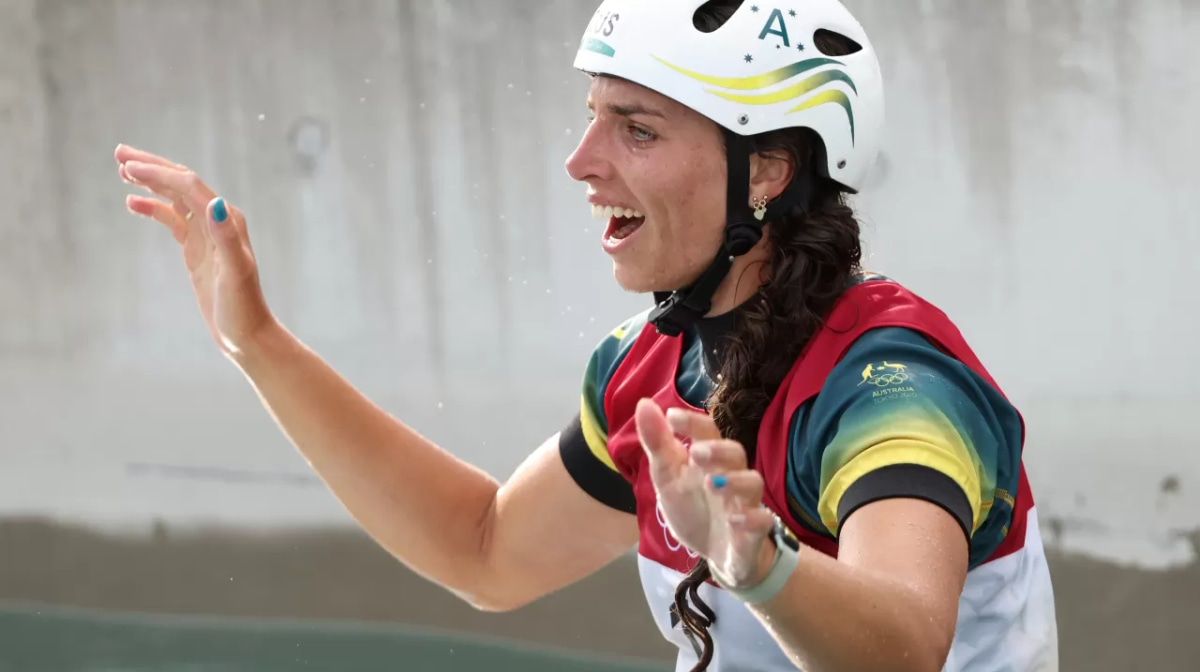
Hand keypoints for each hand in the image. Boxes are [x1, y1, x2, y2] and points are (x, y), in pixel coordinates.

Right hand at [115, 144, 274, 355]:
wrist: (247, 334)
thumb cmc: (243, 306)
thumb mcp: (234, 272)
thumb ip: (225, 237)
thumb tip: (215, 203)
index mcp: (228, 220)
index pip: (189, 186)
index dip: (159, 173)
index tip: (128, 166)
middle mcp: (219, 221)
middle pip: (181, 184)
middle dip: (152, 166)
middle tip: (119, 152)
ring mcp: (207, 234)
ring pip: (175, 198)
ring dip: (150, 181)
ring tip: (121, 168)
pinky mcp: (197, 249)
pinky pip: (172, 220)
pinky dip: (153, 208)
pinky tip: (132, 202)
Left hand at [634, 398, 776, 586]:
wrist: (716, 553)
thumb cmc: (693, 508)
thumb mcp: (667, 477)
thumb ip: (657, 444)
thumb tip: (643, 403)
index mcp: (709, 459)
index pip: (707, 432)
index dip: (693, 422)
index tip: (671, 416)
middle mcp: (731, 475)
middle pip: (736, 452)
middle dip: (718, 450)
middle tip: (697, 452)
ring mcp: (745, 502)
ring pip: (753, 483)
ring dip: (734, 482)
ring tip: (711, 484)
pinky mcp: (754, 531)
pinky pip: (762, 521)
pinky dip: (750, 518)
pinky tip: (733, 520)